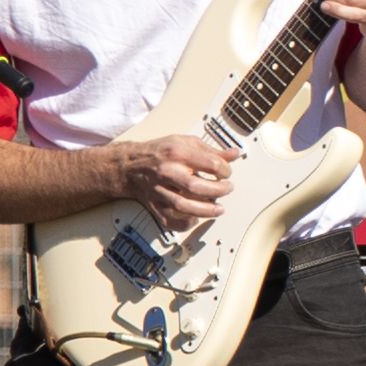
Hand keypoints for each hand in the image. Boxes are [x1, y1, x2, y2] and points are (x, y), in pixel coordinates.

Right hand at [102, 132, 233, 225]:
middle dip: (219, 191)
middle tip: (227, 189)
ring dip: (206, 211)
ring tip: (219, 209)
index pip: (210, 165)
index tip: (226, 173)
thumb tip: (234, 154)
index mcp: (177, 153)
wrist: (130, 166)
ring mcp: (159, 191)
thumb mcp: (186, 142)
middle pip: (197, 187)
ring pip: (183, 207)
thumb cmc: (160, 153)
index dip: (225, 170)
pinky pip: (171, 220)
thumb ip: (211, 150)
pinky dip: (185, 223)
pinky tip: (196, 218)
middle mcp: (167, 172)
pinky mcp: (154, 206)